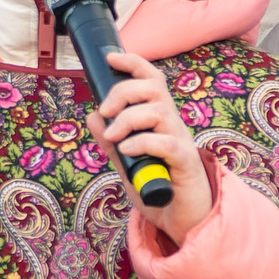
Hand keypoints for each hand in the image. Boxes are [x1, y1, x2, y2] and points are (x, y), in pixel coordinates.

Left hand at [85, 49, 214, 244]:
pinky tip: (127, 150)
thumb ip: (111, 141)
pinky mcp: (185, 163)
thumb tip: (93, 116)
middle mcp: (172, 124)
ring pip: (158, 111)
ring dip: (129, 118)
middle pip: (154, 87)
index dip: (133, 63)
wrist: (182, 220)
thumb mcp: (127, 162)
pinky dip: (143, 141)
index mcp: (159, 119)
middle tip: (105, 111)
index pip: (151, 79)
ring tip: (113, 136)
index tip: (111, 58)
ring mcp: (181, 142)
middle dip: (124, 91)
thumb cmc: (158, 188)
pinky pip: (166, 142)